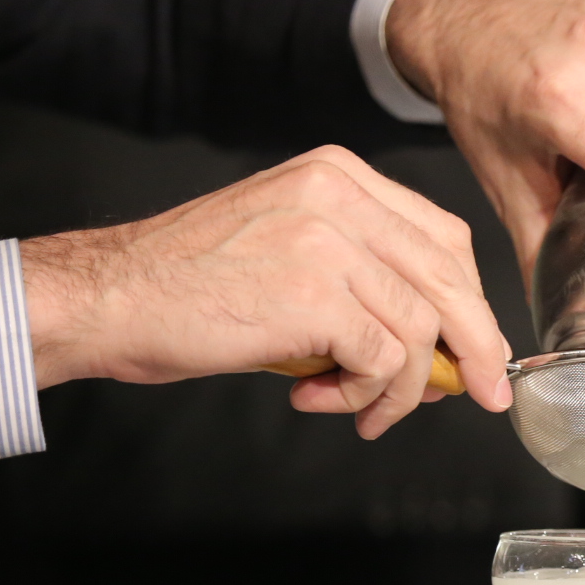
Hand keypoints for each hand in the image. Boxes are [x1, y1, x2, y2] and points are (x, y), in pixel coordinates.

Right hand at [21, 146, 511, 438]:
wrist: (107, 296)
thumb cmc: (190, 284)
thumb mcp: (291, 250)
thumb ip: (365, 279)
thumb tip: (442, 350)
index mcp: (338, 174)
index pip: (443, 238)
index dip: (470, 301)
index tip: (478, 350)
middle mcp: (339, 194)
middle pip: (450, 279)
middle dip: (473, 348)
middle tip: (477, 395)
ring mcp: (327, 240)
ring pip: (421, 328)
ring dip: (402, 387)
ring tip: (363, 411)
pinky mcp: (313, 294)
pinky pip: (383, 360)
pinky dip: (366, 396)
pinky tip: (318, 402)